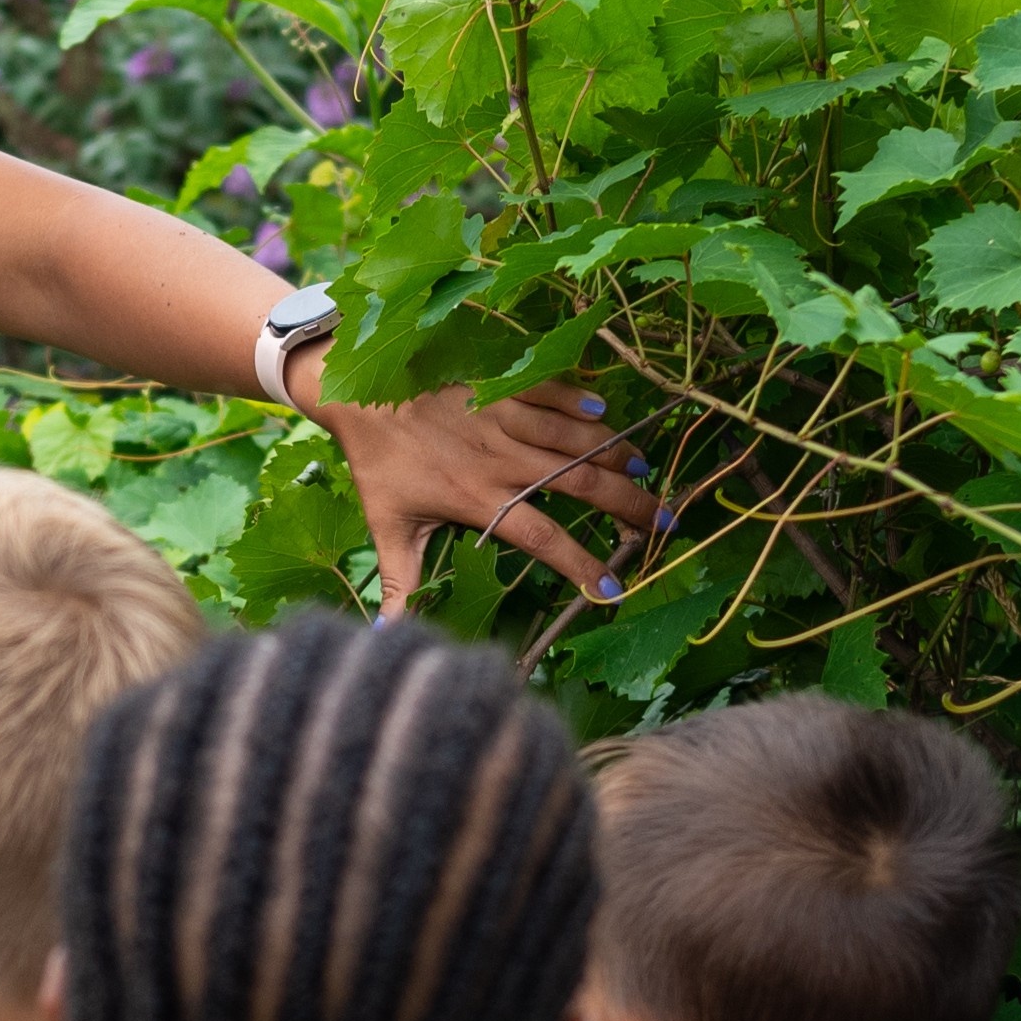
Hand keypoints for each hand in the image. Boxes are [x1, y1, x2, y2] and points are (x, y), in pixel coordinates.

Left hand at [303, 357, 658, 614]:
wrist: (356, 394)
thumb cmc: (376, 465)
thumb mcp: (385, 527)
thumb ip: (398, 582)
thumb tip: (387, 635)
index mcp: (479, 499)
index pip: (542, 538)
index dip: (580, 564)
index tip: (613, 589)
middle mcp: (501, 460)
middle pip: (577, 484)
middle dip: (627, 505)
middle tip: (664, 521)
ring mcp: (504, 418)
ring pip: (573, 438)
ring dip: (613, 453)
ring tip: (645, 472)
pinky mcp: (500, 385)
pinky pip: (550, 393)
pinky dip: (580, 401)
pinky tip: (607, 414)